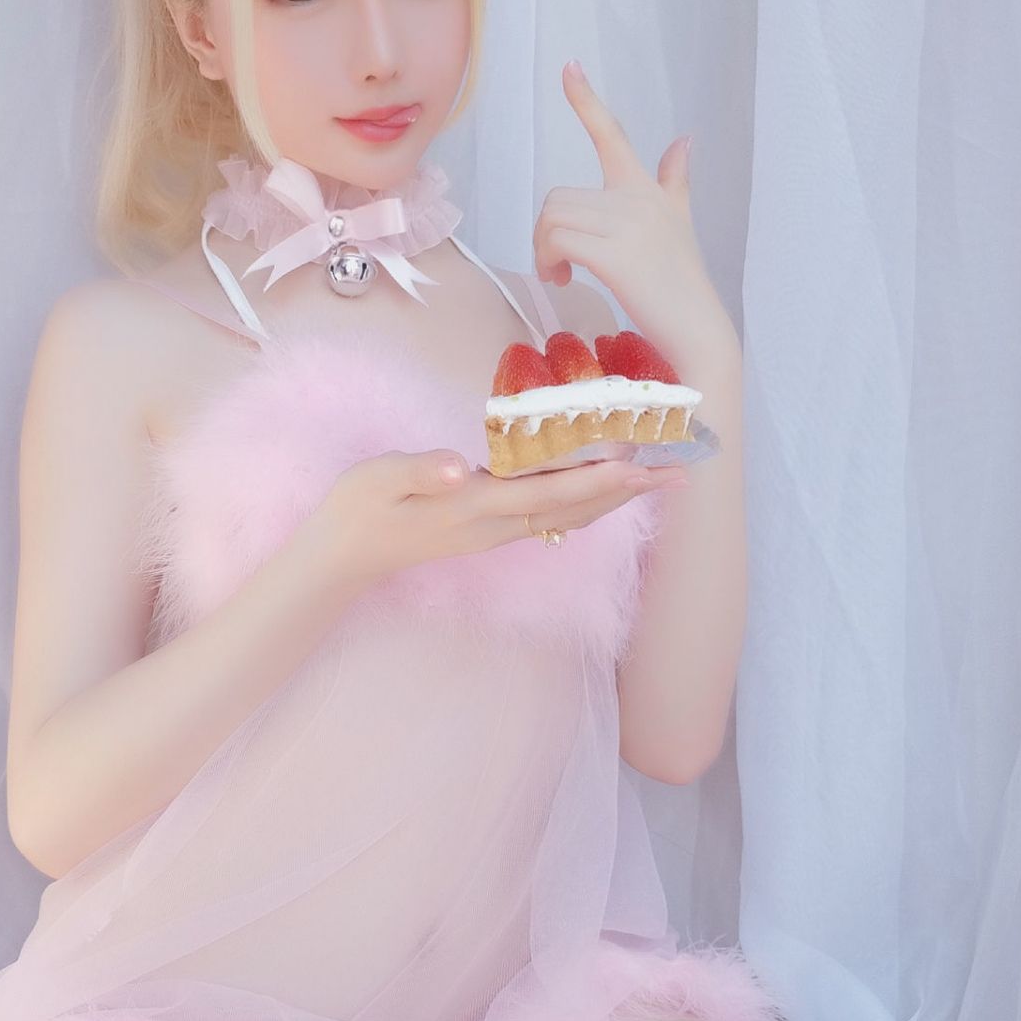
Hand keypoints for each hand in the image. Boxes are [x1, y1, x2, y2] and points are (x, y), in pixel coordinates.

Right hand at [306, 448, 689, 587]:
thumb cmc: (358, 510)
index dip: (598, 479)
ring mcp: (493, 533)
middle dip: (627, 493)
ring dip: (613, 500)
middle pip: (574, 510)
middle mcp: (495, 526)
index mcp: (474, 507)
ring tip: (653, 483)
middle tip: (678, 474)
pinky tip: (600, 492)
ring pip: (567, 518)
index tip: (641, 465)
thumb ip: (419, 470)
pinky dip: (584, 502)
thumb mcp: (378, 479)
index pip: (550, 493)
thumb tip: (457, 464)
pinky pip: (550, 518)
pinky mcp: (487, 530)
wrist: (342, 557)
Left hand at [533, 63, 737, 370]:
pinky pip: (557, 239)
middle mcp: (637, 198)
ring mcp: (628, 224)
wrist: (698, 330)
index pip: (612, 134)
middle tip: (559, 264)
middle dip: (546, 232)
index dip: (586, 99)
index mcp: (646, 188)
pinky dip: (549, 259)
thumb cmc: (681, 284)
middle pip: (557, 196)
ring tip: (562, 274)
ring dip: (543, 249)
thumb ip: (676, 181)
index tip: (568, 65)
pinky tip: (564, 279)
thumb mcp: (679, 224)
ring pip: (552, 218)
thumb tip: (685, 140)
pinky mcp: (616, 253)